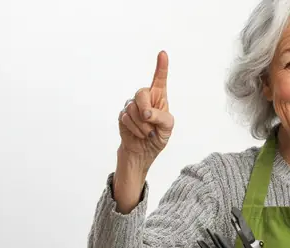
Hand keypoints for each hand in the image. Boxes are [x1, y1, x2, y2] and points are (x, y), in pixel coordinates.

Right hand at [118, 50, 173, 170]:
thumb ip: (161, 117)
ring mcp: (132, 105)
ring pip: (132, 108)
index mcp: (159, 98)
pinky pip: (125, 118)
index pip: (159, 79)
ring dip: (141, 124)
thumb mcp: (167, 128)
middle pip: (141, 93)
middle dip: (145, 108)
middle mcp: (145, 98)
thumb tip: (146, 113)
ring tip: (147, 132)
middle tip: (149, 119)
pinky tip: (139, 134)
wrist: (143, 152)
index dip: (161, 66)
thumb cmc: (158, 137)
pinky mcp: (123, 115)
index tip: (163, 53)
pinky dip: (135, 128)